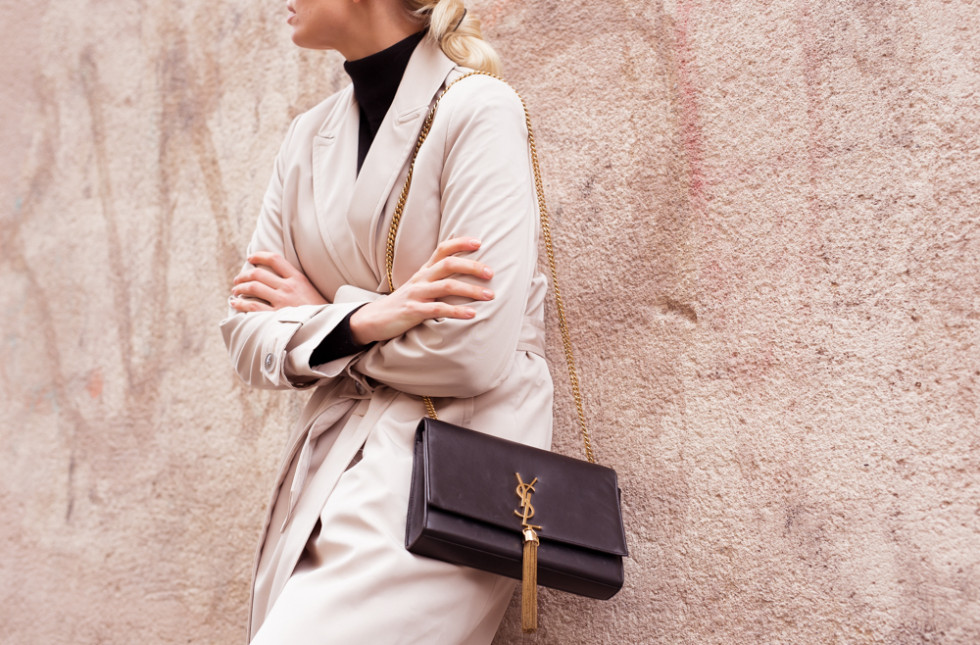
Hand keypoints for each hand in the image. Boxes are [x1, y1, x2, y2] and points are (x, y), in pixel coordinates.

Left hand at [229, 251, 327, 311]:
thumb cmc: (318, 310)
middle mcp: (289, 287)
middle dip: (243, 275)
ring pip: (253, 288)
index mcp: (298, 278)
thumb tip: (274, 277)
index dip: (259, 256)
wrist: (327, 326)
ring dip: (240, 288)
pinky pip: (252, 306)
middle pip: (258, 274)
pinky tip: (234, 303)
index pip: (275, 259)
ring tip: (235, 291)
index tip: (250, 258)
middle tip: (237, 279)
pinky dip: (240, 303)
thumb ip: (294, 281)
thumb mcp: (309, 289)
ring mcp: (282, 302)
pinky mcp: (276, 316)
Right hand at [349, 237, 493, 344]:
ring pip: (447, 286)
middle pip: (449, 264)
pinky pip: (438, 309)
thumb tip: (463, 273)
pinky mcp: (413, 311)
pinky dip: (457, 311)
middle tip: (491, 273)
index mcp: (424, 271)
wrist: (373, 319)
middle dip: (472, 267)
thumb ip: (437, 279)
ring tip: (490, 296)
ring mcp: (416, 294)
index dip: (460, 243)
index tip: (479, 242)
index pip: (442, 249)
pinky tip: (472, 314)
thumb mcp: (419, 286)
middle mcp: (421, 279)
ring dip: (471, 290)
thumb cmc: (403, 303)